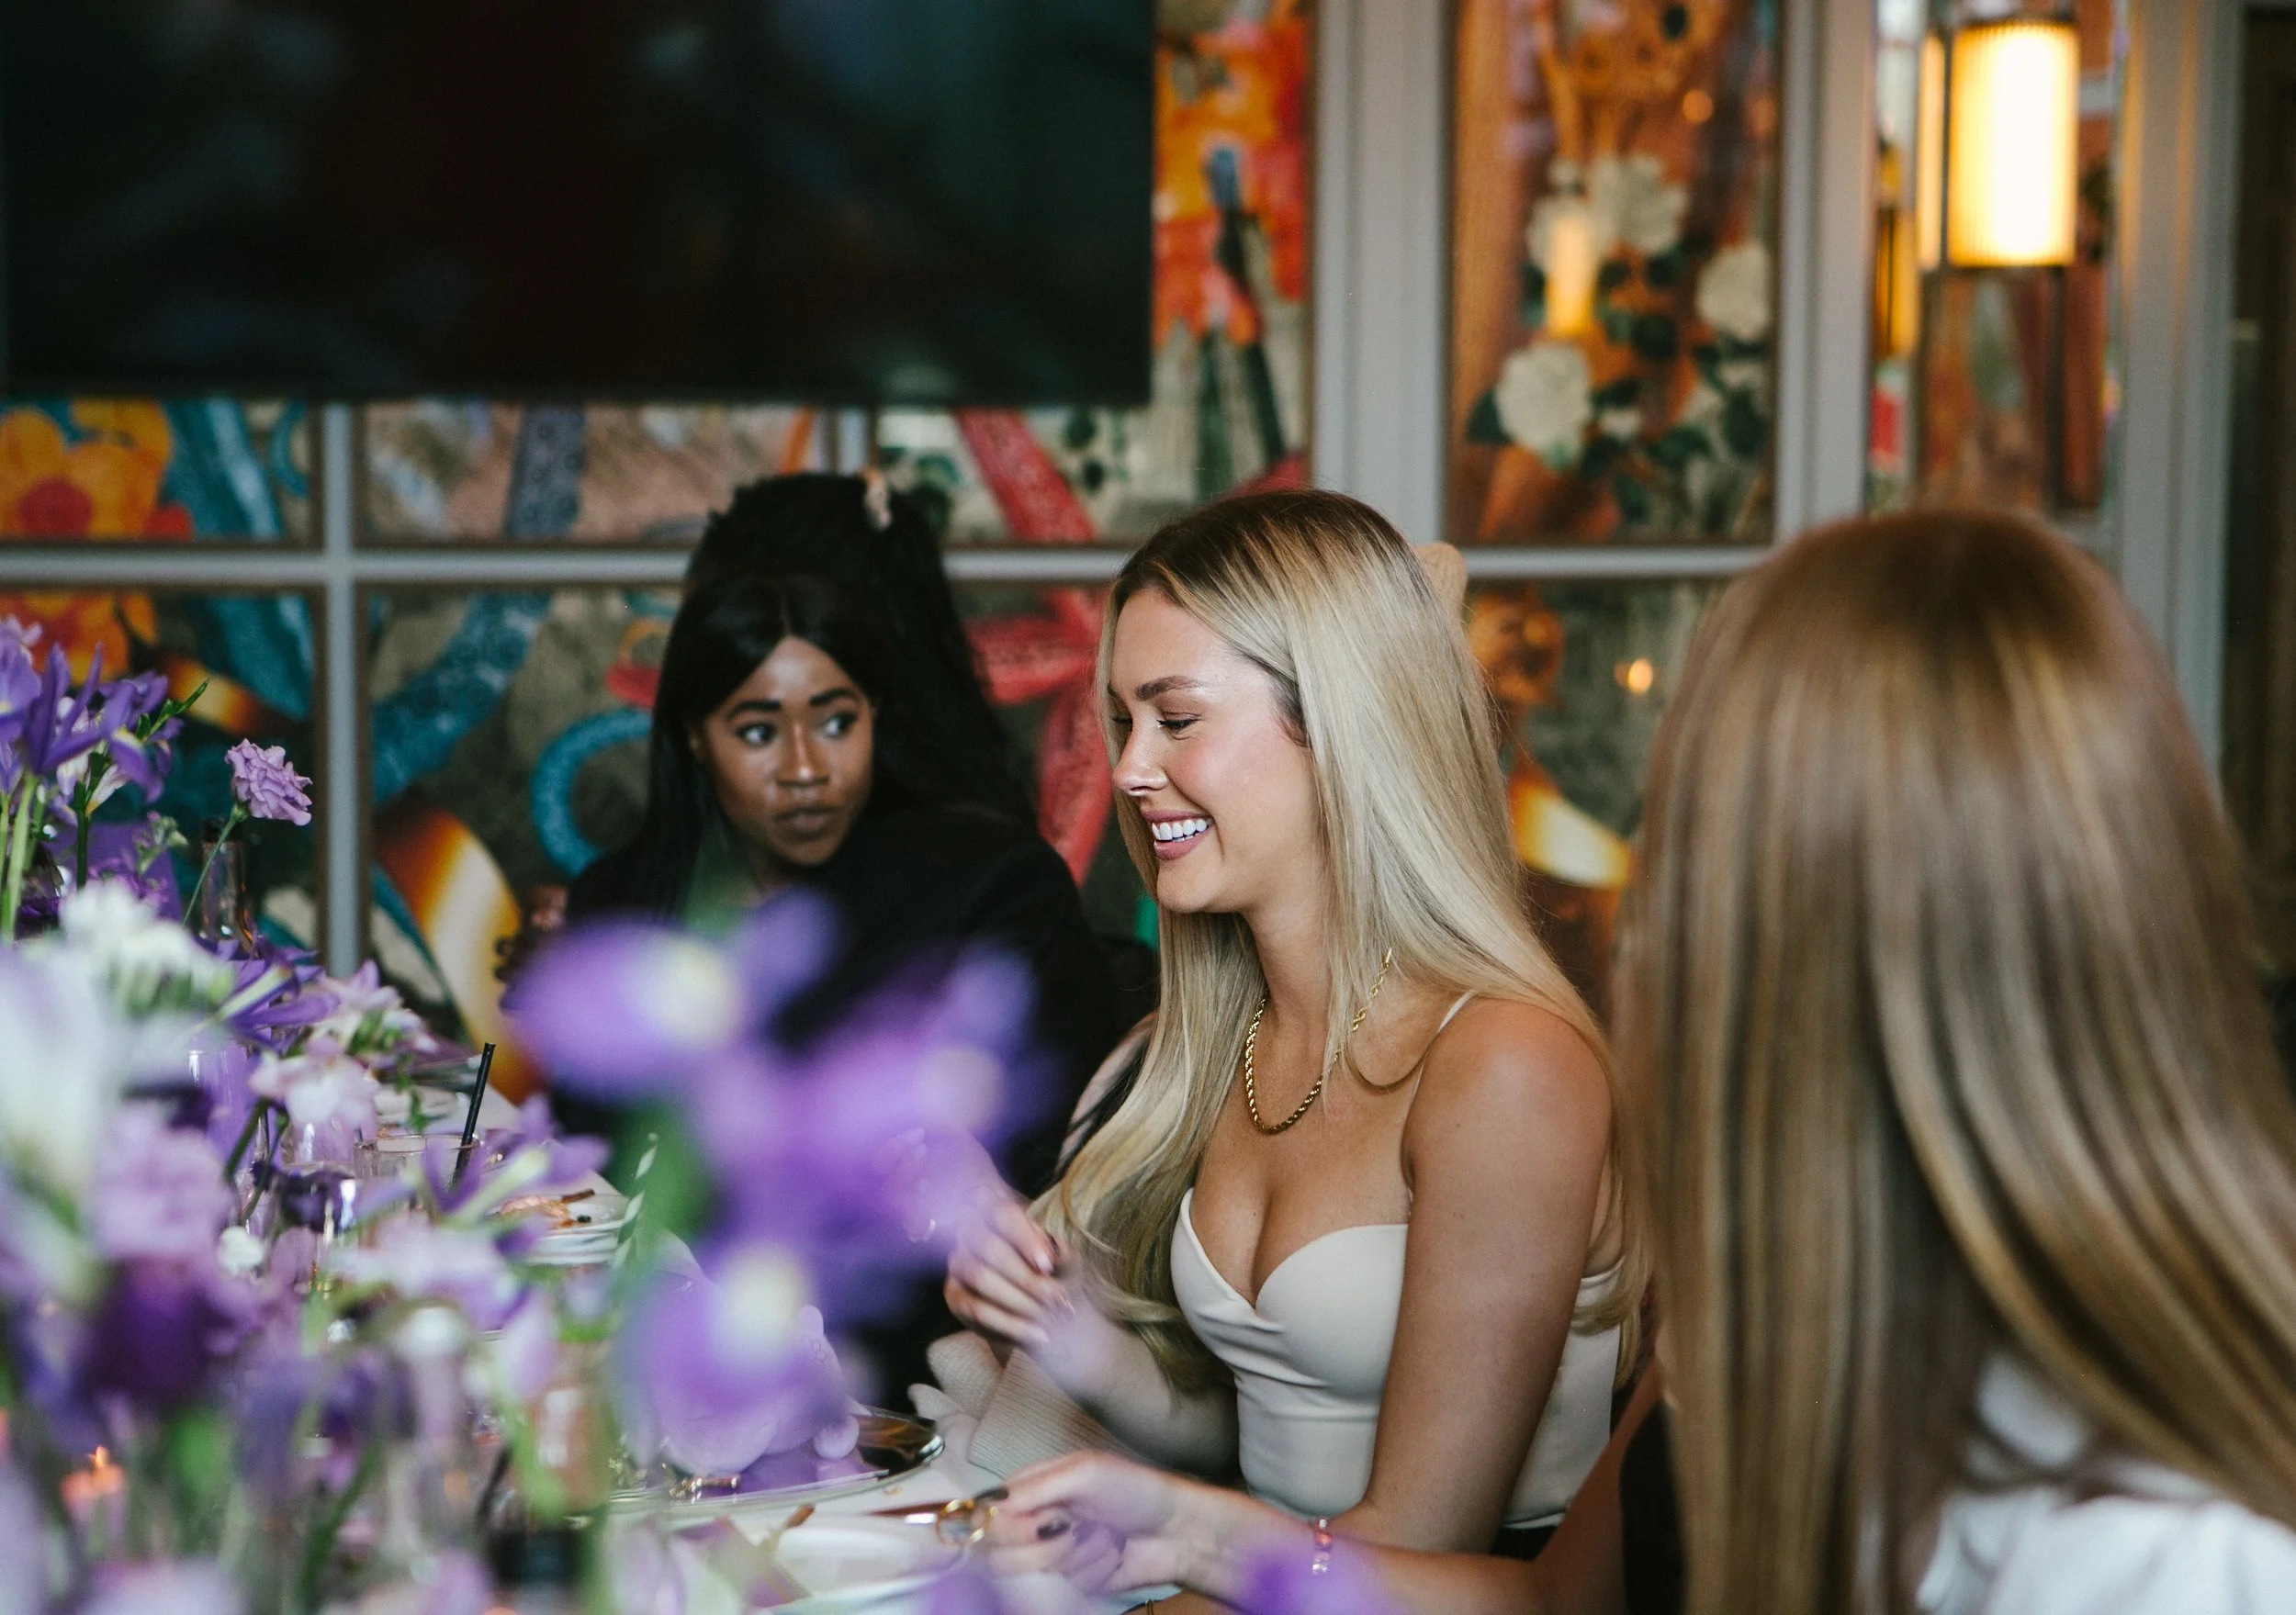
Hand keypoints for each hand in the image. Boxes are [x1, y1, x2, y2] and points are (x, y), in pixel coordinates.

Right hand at [942, 1191, 1068, 1348]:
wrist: (1042, 1307)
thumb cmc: (1054, 1274)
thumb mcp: (1066, 1262)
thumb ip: (1063, 1254)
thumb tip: (1058, 1253)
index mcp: (998, 1213)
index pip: (1004, 1215)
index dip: (1024, 1238)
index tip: (1048, 1265)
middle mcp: (971, 1232)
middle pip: (990, 1248)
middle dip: (1028, 1278)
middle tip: (1057, 1300)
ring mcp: (958, 1262)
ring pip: (981, 1278)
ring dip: (1020, 1301)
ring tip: (1050, 1318)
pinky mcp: (954, 1295)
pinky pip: (976, 1309)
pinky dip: (1011, 1325)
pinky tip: (1038, 1334)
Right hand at [985, 1452, 1201, 1595]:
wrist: (1178, 1530)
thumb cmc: (1134, 1489)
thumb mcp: (1085, 1473)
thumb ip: (1036, 1486)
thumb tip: (990, 1504)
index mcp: (1033, 1487)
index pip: (986, 1511)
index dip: (999, 1524)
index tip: (1030, 1522)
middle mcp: (1035, 1520)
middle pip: (996, 1552)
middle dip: (1037, 1546)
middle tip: (1069, 1530)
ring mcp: (1052, 1554)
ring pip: (1028, 1574)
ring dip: (1071, 1556)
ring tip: (1100, 1538)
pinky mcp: (1072, 1581)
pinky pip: (1064, 1586)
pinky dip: (1092, 1569)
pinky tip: (1113, 1553)